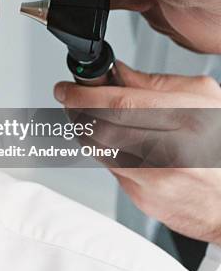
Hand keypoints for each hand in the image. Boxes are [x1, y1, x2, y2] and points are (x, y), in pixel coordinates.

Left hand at [54, 61, 220, 243]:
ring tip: (84, 115)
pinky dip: (101, 150)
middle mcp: (167, 152)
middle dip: (75, 109)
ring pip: (96, 148)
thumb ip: (156, 82)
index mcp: (185, 120)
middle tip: (69, 98)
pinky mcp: (142, 198)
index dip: (82, 94)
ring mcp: (153, 180)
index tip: (67, 88)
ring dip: (82, 128)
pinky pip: (109, 168)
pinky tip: (109, 140)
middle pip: (99, 127)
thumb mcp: (204, 99)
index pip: (116, 103)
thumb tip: (117, 72)